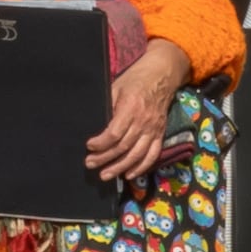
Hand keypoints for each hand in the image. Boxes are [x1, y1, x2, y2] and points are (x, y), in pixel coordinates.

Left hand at [87, 41, 193, 181]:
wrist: (161, 76)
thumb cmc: (135, 80)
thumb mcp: (116, 88)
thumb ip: (108, 107)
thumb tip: (95, 126)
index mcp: (131, 108)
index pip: (114, 133)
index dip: (100, 143)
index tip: (89, 146)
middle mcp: (143, 121)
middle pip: (123, 147)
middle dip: (105, 158)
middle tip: (90, 164)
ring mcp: (153, 129)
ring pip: (136, 155)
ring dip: (120, 167)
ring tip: (105, 175)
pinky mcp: (160, 134)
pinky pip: (152, 155)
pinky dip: (141, 167)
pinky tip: (129, 175)